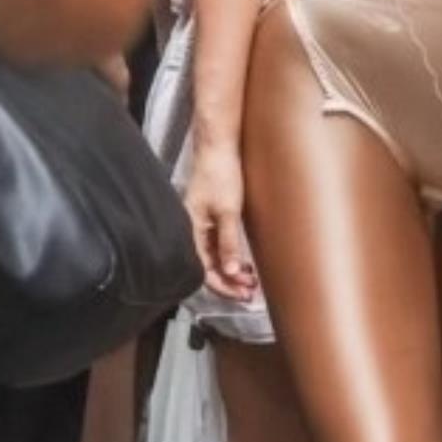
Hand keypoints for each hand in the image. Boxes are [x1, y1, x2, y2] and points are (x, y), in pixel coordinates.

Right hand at [186, 140, 257, 300]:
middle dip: (228, 283)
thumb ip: (228, 243)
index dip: (222, 286)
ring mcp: (201, 225)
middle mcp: (193, 231)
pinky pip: (217, 246)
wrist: (219, 146)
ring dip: (231, 272)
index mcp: (191, 230)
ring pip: (214, 258)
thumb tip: (229, 272)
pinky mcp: (210, 217)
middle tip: (249, 292)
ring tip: (250, 281)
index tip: (241, 295)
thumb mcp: (228, 211)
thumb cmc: (219, 173)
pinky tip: (243, 263)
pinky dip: (230, 257)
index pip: (203, 270)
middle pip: (208, 267)